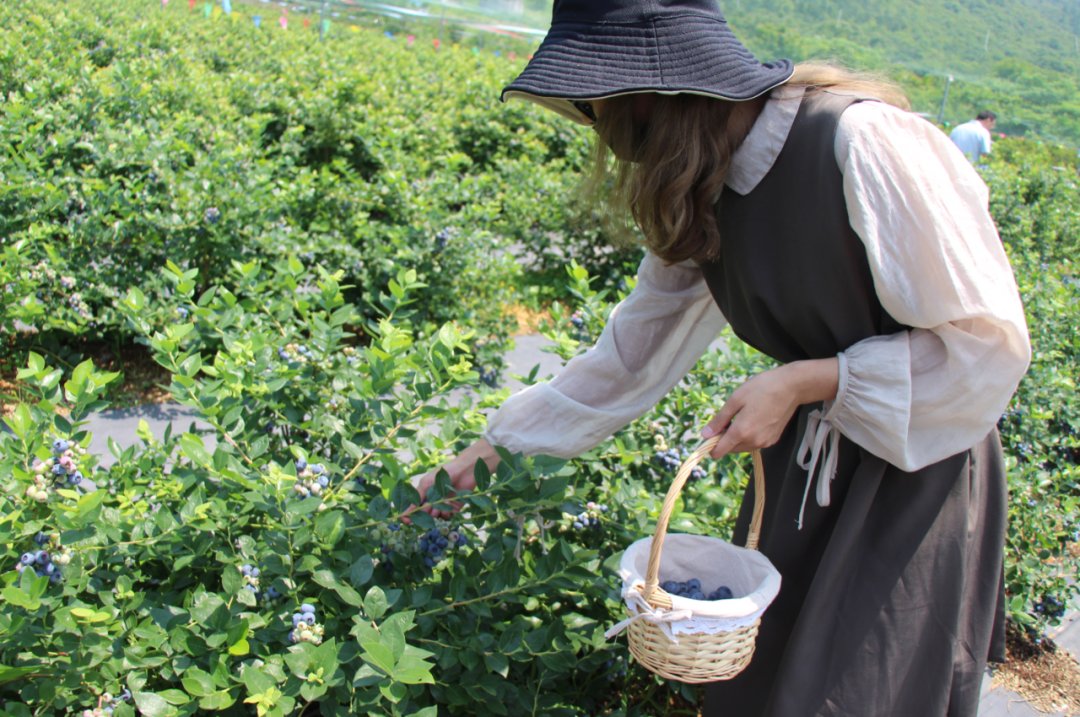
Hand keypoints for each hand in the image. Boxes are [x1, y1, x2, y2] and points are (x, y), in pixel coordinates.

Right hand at [407, 439, 499, 520]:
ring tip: (439, 506)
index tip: (407, 521)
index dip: (409, 515)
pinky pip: (448, 517)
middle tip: (429, 508)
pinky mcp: (454, 507)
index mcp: (424, 493)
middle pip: (424, 514)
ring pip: (436, 517)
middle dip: (425, 514)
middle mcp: (433, 500)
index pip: (414, 507)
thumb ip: (416, 497)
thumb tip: (404, 513)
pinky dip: (447, 514)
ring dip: (436, 514)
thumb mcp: (427, 483)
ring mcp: (444, 504)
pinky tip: (449, 504)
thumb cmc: (444, 472)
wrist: (466, 470)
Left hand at [702, 358, 838, 458]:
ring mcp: (765, 442)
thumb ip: (720, 420)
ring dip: (737, 437)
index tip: (709, 435)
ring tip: (743, 416)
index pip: (720, 451)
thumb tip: (705, 435)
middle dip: (725, 438)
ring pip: (742, 447)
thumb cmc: (762, 388)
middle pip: (730, 449)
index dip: (710, 445)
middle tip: (729, 418)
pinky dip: (749, 436)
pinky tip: (754, 419)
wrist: (792, 387)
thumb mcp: (736, 399)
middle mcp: (754, 441)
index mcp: (742, 432)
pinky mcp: (773, 440)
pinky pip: (754, 443)